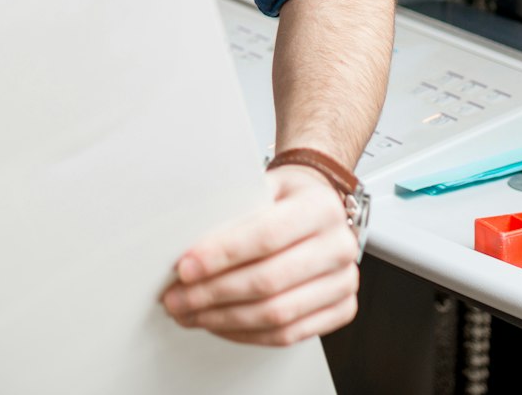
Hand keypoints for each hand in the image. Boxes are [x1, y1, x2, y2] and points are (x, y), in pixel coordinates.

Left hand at [157, 164, 361, 345]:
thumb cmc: (281, 196)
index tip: (185, 268)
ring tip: (190, 314)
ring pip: (277, 314)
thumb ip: (230, 210)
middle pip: (269, 281)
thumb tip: (183, 245)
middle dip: (213, 294)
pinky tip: (219, 325)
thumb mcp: (257, 187)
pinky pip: (289, 334)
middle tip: (176, 298)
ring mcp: (345, 281)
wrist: (317, 206)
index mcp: (320, 207)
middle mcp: (340, 246)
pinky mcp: (342, 309)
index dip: (222, 256)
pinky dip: (247, 334)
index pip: (265, 236)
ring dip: (224, 319)